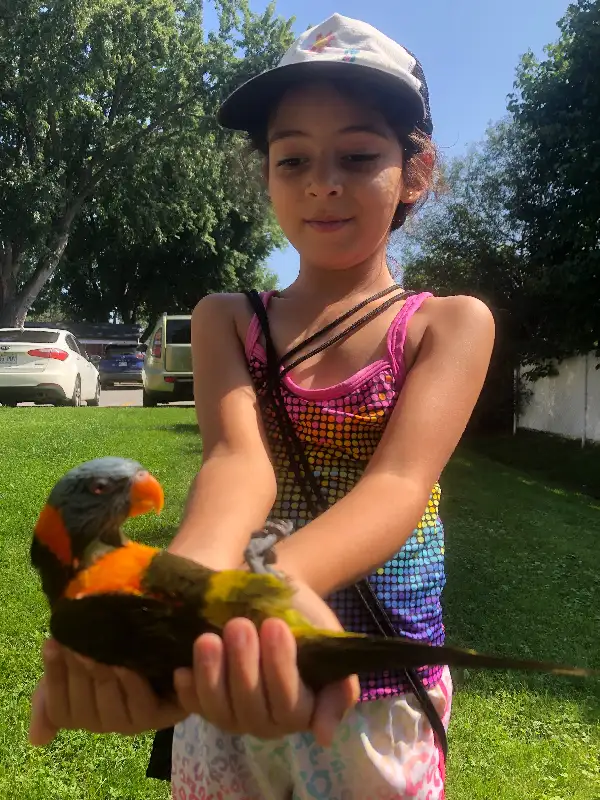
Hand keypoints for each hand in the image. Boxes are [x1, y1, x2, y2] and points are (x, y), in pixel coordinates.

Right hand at [29, 639, 185, 745]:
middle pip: (85, 706)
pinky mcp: (163, 716)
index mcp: (80, 715)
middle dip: (79, 672)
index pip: (58, 706)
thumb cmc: (109, 654)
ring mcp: (134, 721)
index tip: (52, 642)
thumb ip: (48, 701)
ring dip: (105, 679)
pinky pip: (143, 708)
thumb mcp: (72, 671)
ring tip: (100, 653)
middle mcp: (104, 723)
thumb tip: (37, 740)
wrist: (156, 641)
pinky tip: (130, 666)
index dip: (54, 674)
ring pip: (112, 708)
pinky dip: (134, 687)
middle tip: (78, 643)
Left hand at [173, 582, 358, 745]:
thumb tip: (323, 735)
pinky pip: (194, 705)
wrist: (279, 599)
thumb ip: (339, 688)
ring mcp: (233, 715)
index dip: (280, 667)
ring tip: (208, 639)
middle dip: (244, 665)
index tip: (275, 625)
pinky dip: (188, 690)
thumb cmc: (308, 621)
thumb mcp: (332, 646)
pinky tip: (182, 669)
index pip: (289, 703)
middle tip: (239, 625)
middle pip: (251, 706)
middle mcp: (266, 722)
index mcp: (301, 711)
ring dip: (212, 675)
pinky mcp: (206, 703)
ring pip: (220, 709)